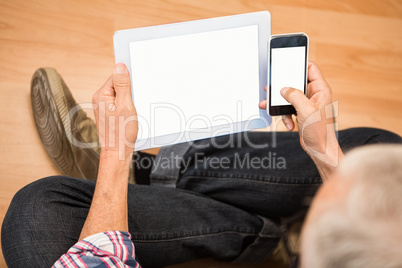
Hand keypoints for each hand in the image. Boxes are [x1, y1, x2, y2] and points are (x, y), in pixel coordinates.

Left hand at [92, 63, 137, 158]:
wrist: (118, 152)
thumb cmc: (121, 133)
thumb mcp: (125, 105)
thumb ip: (122, 85)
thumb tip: (119, 67)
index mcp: (101, 95)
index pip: (116, 76)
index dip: (128, 81)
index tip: (134, 89)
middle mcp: (100, 100)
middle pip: (118, 86)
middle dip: (129, 92)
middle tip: (132, 105)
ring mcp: (104, 108)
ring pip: (121, 96)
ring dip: (129, 101)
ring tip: (130, 113)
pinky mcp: (109, 114)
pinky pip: (120, 104)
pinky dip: (127, 108)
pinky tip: (129, 117)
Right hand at [259, 61, 342, 180]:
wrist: (320, 150)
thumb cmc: (320, 133)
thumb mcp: (306, 110)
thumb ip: (294, 95)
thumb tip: (284, 89)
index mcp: (321, 90)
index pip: (311, 68)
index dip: (299, 64)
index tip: (287, 63)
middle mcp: (315, 95)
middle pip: (296, 83)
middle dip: (283, 88)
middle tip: (272, 88)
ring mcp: (308, 104)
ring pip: (289, 97)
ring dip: (280, 103)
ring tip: (270, 106)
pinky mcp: (302, 113)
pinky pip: (289, 108)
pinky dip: (285, 115)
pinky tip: (288, 123)